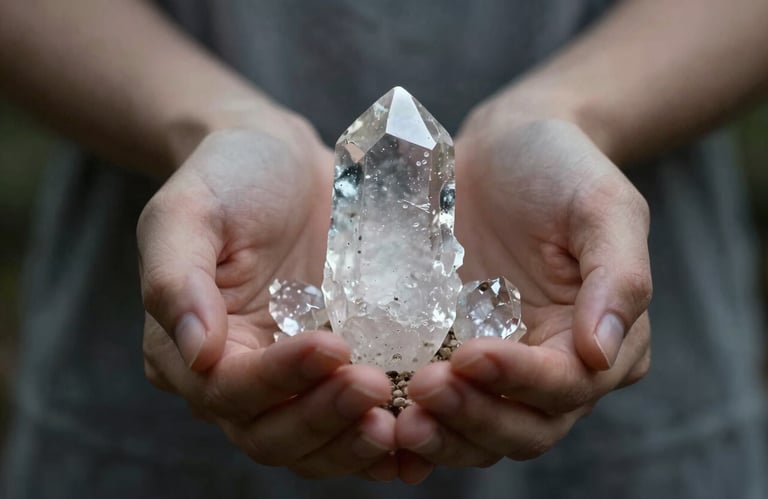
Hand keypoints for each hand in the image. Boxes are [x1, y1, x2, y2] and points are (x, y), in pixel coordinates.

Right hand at [137, 123, 397, 479]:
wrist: (283, 161)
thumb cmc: (228, 176)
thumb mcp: (188, 211)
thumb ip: (176, 279)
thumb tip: (197, 354)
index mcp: (189, 351)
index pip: (230, 389)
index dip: (279, 379)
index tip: (331, 347)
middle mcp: (237, 380)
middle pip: (271, 433)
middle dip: (323, 418)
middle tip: (374, 386)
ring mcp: (291, 382)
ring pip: (314, 444)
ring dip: (354, 442)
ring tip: (399, 423)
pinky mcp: (337, 371)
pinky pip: (354, 420)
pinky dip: (382, 439)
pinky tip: (420, 433)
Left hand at [397, 109, 651, 468]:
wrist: (504, 147)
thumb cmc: (561, 168)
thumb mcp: (603, 207)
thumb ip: (619, 277)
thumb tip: (603, 354)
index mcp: (605, 342)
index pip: (568, 385)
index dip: (521, 381)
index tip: (471, 357)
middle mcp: (555, 367)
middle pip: (524, 427)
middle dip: (476, 418)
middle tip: (424, 392)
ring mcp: (501, 366)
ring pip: (480, 431)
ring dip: (442, 433)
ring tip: (397, 418)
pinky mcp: (453, 353)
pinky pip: (438, 401)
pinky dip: (413, 415)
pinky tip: (376, 410)